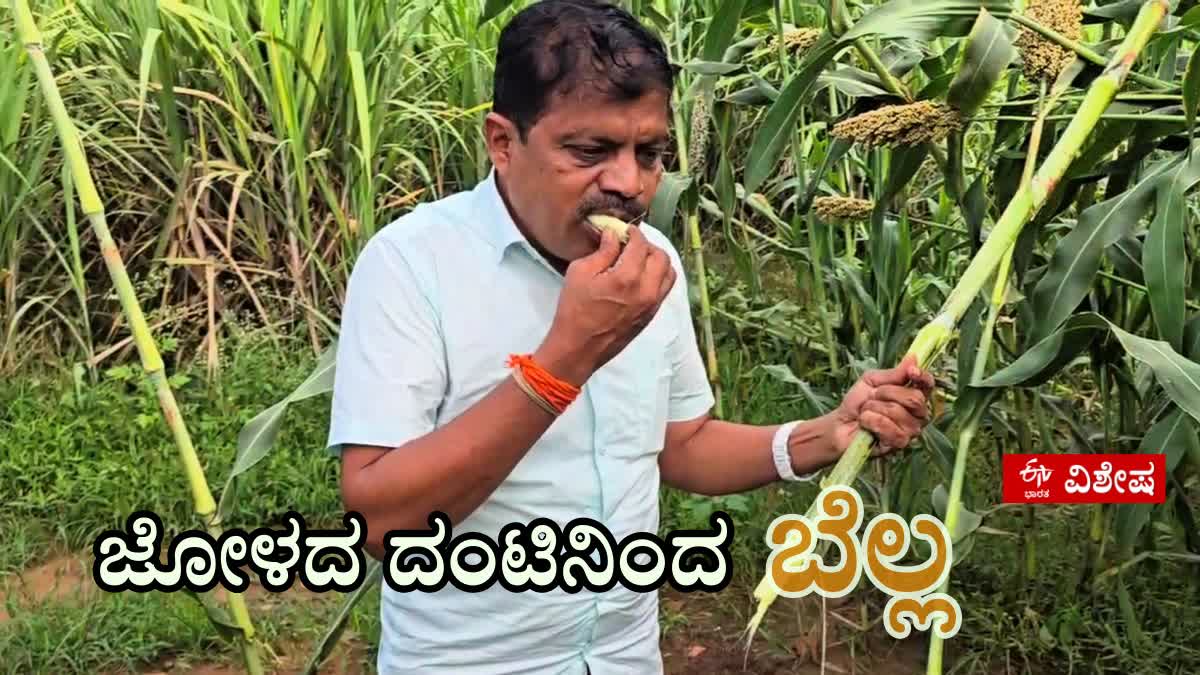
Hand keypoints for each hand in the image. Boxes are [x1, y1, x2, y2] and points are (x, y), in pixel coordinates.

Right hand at [535, 225, 675, 383]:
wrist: (580, 347)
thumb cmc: (574, 309)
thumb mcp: (580, 273)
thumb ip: (602, 251)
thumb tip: (614, 235)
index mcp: (627, 277)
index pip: (640, 244)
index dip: (633, 233)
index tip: (624, 231)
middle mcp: (646, 290)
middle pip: (661, 256)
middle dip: (647, 245)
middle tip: (631, 244)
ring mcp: (652, 304)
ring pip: (669, 272)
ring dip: (657, 261)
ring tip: (639, 260)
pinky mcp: (652, 314)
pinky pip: (665, 288)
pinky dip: (658, 276)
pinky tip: (641, 276)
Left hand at [826, 355, 935, 456]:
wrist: (840, 424)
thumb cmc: (857, 402)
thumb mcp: (872, 381)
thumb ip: (894, 373)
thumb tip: (913, 358)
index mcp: (913, 396)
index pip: (928, 386)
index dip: (923, 378)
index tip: (912, 371)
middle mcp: (917, 414)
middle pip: (915, 399)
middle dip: (887, 393)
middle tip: (873, 396)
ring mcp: (910, 431)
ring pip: (899, 413)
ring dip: (875, 409)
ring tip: (866, 412)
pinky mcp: (899, 444)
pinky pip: (890, 429)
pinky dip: (872, 422)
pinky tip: (866, 424)